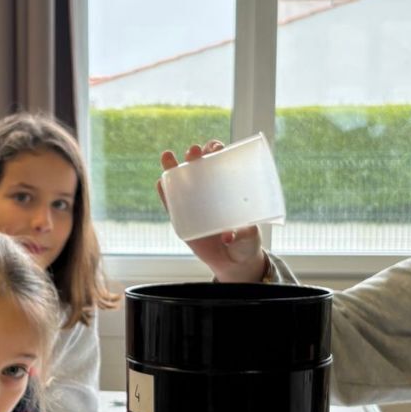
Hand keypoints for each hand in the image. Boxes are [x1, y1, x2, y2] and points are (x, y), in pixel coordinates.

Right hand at [159, 141, 267, 282]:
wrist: (233, 264)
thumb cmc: (246, 243)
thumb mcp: (249, 237)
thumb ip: (243, 235)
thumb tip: (228, 236)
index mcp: (228, 188)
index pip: (220, 161)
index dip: (216, 150)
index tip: (217, 148)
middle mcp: (209, 192)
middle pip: (199, 166)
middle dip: (196, 154)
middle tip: (195, 152)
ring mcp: (194, 204)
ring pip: (181, 181)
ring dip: (173, 166)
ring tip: (168, 156)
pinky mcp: (182, 220)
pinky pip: (171, 204)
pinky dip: (165, 192)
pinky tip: (160, 182)